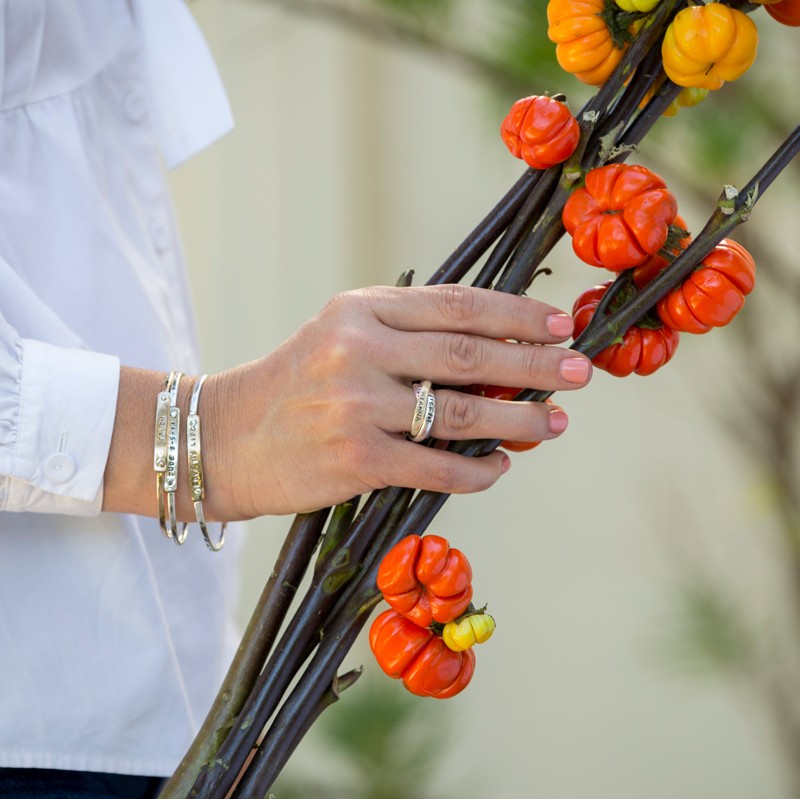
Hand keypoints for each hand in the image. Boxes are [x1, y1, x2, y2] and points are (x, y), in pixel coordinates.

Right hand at [203, 284, 591, 517]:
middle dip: (534, 364)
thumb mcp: (343, 338)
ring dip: (518, 419)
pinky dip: (478, 470)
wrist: (226, 437)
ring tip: (553, 423)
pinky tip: (499, 467)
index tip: (559, 326)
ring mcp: (355, 404)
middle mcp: (359, 348)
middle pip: (468, 353)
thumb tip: (497, 358)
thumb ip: (409, 338)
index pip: (456, 304)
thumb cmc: (294, 387)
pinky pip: (437, 466)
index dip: (517, 314)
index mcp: (360, 308)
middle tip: (579, 372)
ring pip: (460, 411)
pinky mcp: (355, 459)